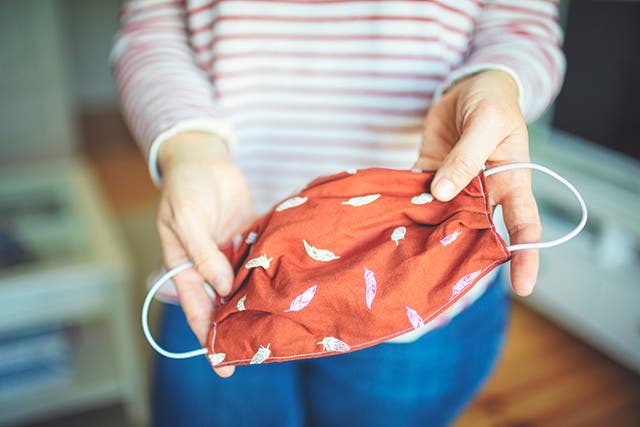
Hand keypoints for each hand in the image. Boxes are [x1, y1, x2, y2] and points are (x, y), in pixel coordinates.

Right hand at [157, 132, 255, 376]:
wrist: (204, 159)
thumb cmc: (186, 188)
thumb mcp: (186, 220)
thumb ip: (203, 254)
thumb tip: (223, 289)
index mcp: (184, 266)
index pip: (196, 308)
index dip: (207, 337)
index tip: (220, 364)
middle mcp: (208, 266)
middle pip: (222, 305)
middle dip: (235, 329)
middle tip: (255, 355)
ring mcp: (230, 254)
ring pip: (243, 287)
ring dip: (256, 304)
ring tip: (276, 329)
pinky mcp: (249, 240)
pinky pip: (259, 261)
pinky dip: (270, 274)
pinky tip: (288, 290)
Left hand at [414, 70, 540, 295]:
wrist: (467, 86)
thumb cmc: (491, 102)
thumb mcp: (485, 123)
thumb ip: (465, 158)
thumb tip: (441, 193)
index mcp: (511, 181)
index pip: (525, 225)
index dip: (526, 256)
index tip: (524, 288)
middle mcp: (484, 192)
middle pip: (479, 232)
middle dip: (465, 258)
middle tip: (446, 286)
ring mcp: (455, 186)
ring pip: (444, 218)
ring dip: (429, 236)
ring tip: (411, 264)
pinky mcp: (429, 175)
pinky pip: (419, 197)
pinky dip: (406, 209)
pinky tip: (391, 225)